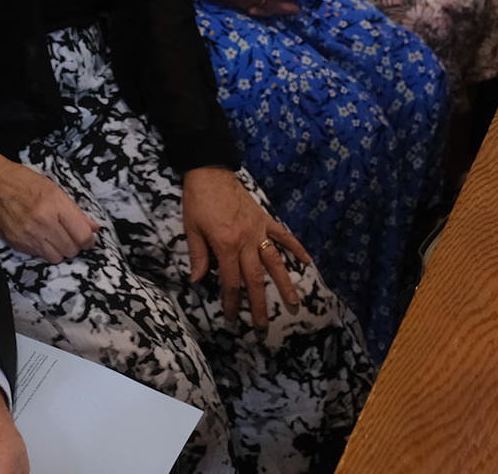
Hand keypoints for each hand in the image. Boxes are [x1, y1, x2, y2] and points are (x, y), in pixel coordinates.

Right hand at [0, 144, 97, 260]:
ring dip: (59, 250)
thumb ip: (75, 211)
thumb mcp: (54, 189)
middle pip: (71, 250)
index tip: (89, 238)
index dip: (89, 240)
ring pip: (56, 258)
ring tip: (54, 237)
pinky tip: (39, 236)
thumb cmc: (23, 182)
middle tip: (71, 235)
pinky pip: (39, 256)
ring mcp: (28, 235)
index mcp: (54, 204)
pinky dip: (43, 249)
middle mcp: (42, 222)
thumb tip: (94, 228)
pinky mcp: (16, 243)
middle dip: (74, 244)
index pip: (82, 235)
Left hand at [182, 167, 312, 328]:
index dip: (231, 301)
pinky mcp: (265, 219)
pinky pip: (283, 235)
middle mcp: (246, 241)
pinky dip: (296, 248)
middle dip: (259, 304)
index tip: (231, 317)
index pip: (231, 281)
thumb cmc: (197, 200)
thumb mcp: (191, 228)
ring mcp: (258, 230)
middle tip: (263, 326)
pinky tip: (307, 261)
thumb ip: (198, 255)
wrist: (210, 171)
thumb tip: (198, 280)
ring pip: (275, 262)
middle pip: (255, 279)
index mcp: (226, 245)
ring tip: (294, 303)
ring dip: (285, 284)